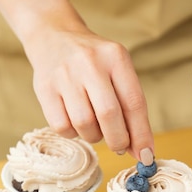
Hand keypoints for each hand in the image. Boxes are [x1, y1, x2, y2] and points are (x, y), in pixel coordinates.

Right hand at [24, 20, 154, 163]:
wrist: (54, 35)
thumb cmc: (94, 62)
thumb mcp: (117, 70)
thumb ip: (130, 106)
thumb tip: (141, 149)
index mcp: (116, 57)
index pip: (134, 103)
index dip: (142, 134)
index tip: (147, 155)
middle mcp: (90, 63)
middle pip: (109, 115)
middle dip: (119, 140)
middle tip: (120, 147)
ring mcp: (65, 75)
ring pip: (84, 124)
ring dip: (94, 136)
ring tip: (95, 126)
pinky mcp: (44, 87)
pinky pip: (62, 127)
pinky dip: (73, 133)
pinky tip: (75, 122)